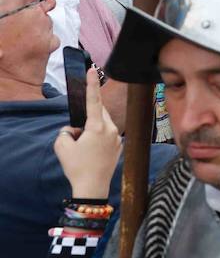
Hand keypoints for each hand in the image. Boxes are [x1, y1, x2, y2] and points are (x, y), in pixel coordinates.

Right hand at [54, 68, 121, 198]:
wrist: (92, 187)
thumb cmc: (76, 166)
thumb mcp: (62, 146)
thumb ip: (65, 131)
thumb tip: (73, 129)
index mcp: (97, 127)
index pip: (93, 101)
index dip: (91, 85)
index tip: (92, 70)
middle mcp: (111, 129)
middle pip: (98, 114)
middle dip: (86, 120)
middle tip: (76, 138)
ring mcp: (117, 138)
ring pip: (102, 125)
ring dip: (92, 130)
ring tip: (84, 148)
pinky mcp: (119, 146)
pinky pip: (107, 135)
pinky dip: (98, 139)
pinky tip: (92, 153)